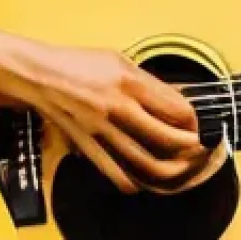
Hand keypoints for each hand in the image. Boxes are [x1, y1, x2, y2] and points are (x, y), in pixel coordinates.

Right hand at [25, 45, 210, 194]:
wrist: (41, 75)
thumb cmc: (78, 63)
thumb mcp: (118, 59)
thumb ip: (147, 80)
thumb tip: (175, 98)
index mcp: (127, 79)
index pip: (174, 107)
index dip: (193, 119)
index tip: (198, 123)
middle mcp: (117, 106)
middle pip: (167, 138)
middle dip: (191, 147)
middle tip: (200, 148)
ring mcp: (102, 130)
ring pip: (147, 162)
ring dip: (171, 169)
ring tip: (182, 167)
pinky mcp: (89, 147)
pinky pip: (119, 174)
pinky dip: (138, 182)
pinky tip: (147, 178)